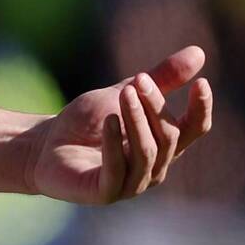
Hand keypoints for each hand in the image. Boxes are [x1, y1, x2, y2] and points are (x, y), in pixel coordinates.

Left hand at [27, 46, 214, 204]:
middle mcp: (155, 167)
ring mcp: (132, 184)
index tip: (201, 83)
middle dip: (154, 106)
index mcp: (163, 145)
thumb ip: (160, 79)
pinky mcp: (105, 192)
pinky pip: (117, 169)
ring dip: (137, 120)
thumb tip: (199, 52)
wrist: (44, 145)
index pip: (194, 130)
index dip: (201, 109)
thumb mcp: (124, 94)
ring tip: (125, 94)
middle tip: (138, 81)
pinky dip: (114, 144)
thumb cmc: (87, 122)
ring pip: (147, 152)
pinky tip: (109, 120)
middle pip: (168, 136)